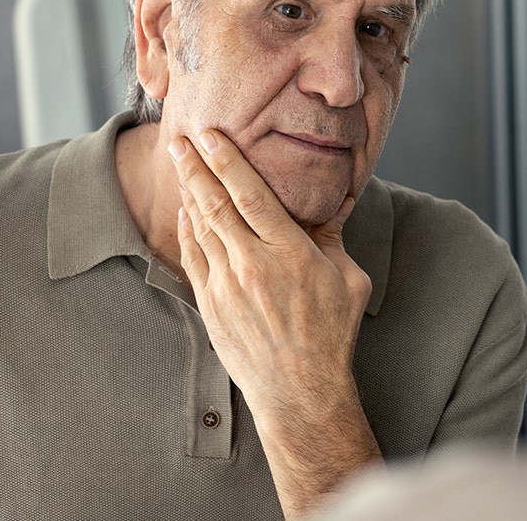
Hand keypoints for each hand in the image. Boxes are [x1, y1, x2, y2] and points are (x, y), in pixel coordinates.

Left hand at [167, 129, 381, 517]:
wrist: (300, 391)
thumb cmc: (331, 334)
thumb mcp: (347, 279)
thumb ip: (332, 236)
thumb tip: (335, 199)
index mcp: (289, 253)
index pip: (250, 194)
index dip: (227, 161)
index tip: (211, 135)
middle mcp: (252, 265)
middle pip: (216, 204)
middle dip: (195, 167)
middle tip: (179, 139)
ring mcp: (226, 287)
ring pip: (201, 228)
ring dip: (188, 193)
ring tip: (180, 166)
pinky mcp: (211, 306)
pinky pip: (194, 258)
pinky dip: (188, 231)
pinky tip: (186, 213)